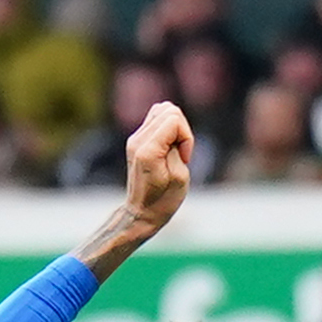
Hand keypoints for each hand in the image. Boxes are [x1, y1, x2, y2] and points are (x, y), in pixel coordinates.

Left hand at [93, 101, 194, 258]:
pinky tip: (169, 146)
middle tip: (180, 153)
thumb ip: (178, 146)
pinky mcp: (136, 139)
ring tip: (175, 148)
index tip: (185, 158)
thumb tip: (174, 126)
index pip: (173, 119)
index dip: (187, 136)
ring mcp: (134, 138)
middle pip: (168, 110)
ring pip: (162, 110)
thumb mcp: (180, 176)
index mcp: (147, 150)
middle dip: (182, 128)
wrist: (141, 212)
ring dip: (175, 126)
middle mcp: (137, 140)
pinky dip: (168, 128)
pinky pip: (157, 118)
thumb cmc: (164, 200)